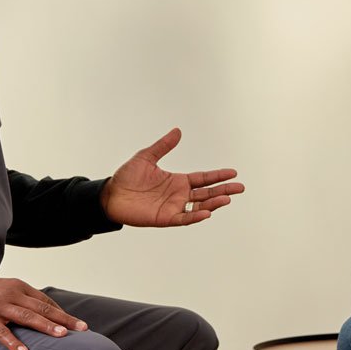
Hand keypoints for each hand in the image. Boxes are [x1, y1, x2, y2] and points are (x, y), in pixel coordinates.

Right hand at [0, 276, 86, 349]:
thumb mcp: (3, 291)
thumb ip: (22, 300)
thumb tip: (43, 314)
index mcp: (18, 287)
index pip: (45, 301)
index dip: (62, 313)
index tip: (77, 324)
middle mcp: (11, 294)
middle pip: (42, 308)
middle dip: (64, 319)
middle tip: (82, 329)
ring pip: (26, 317)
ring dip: (46, 326)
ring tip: (62, 336)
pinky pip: (1, 332)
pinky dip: (13, 342)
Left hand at [100, 127, 244, 227]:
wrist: (110, 195)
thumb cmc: (126, 177)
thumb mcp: (146, 157)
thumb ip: (163, 146)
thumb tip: (178, 131)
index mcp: (177, 181)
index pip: (203, 179)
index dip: (218, 176)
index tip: (233, 172)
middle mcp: (179, 195)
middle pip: (207, 193)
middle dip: (224, 190)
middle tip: (240, 188)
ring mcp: (173, 207)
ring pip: (199, 206)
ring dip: (213, 203)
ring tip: (227, 198)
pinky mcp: (165, 218)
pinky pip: (184, 218)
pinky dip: (195, 216)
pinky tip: (206, 212)